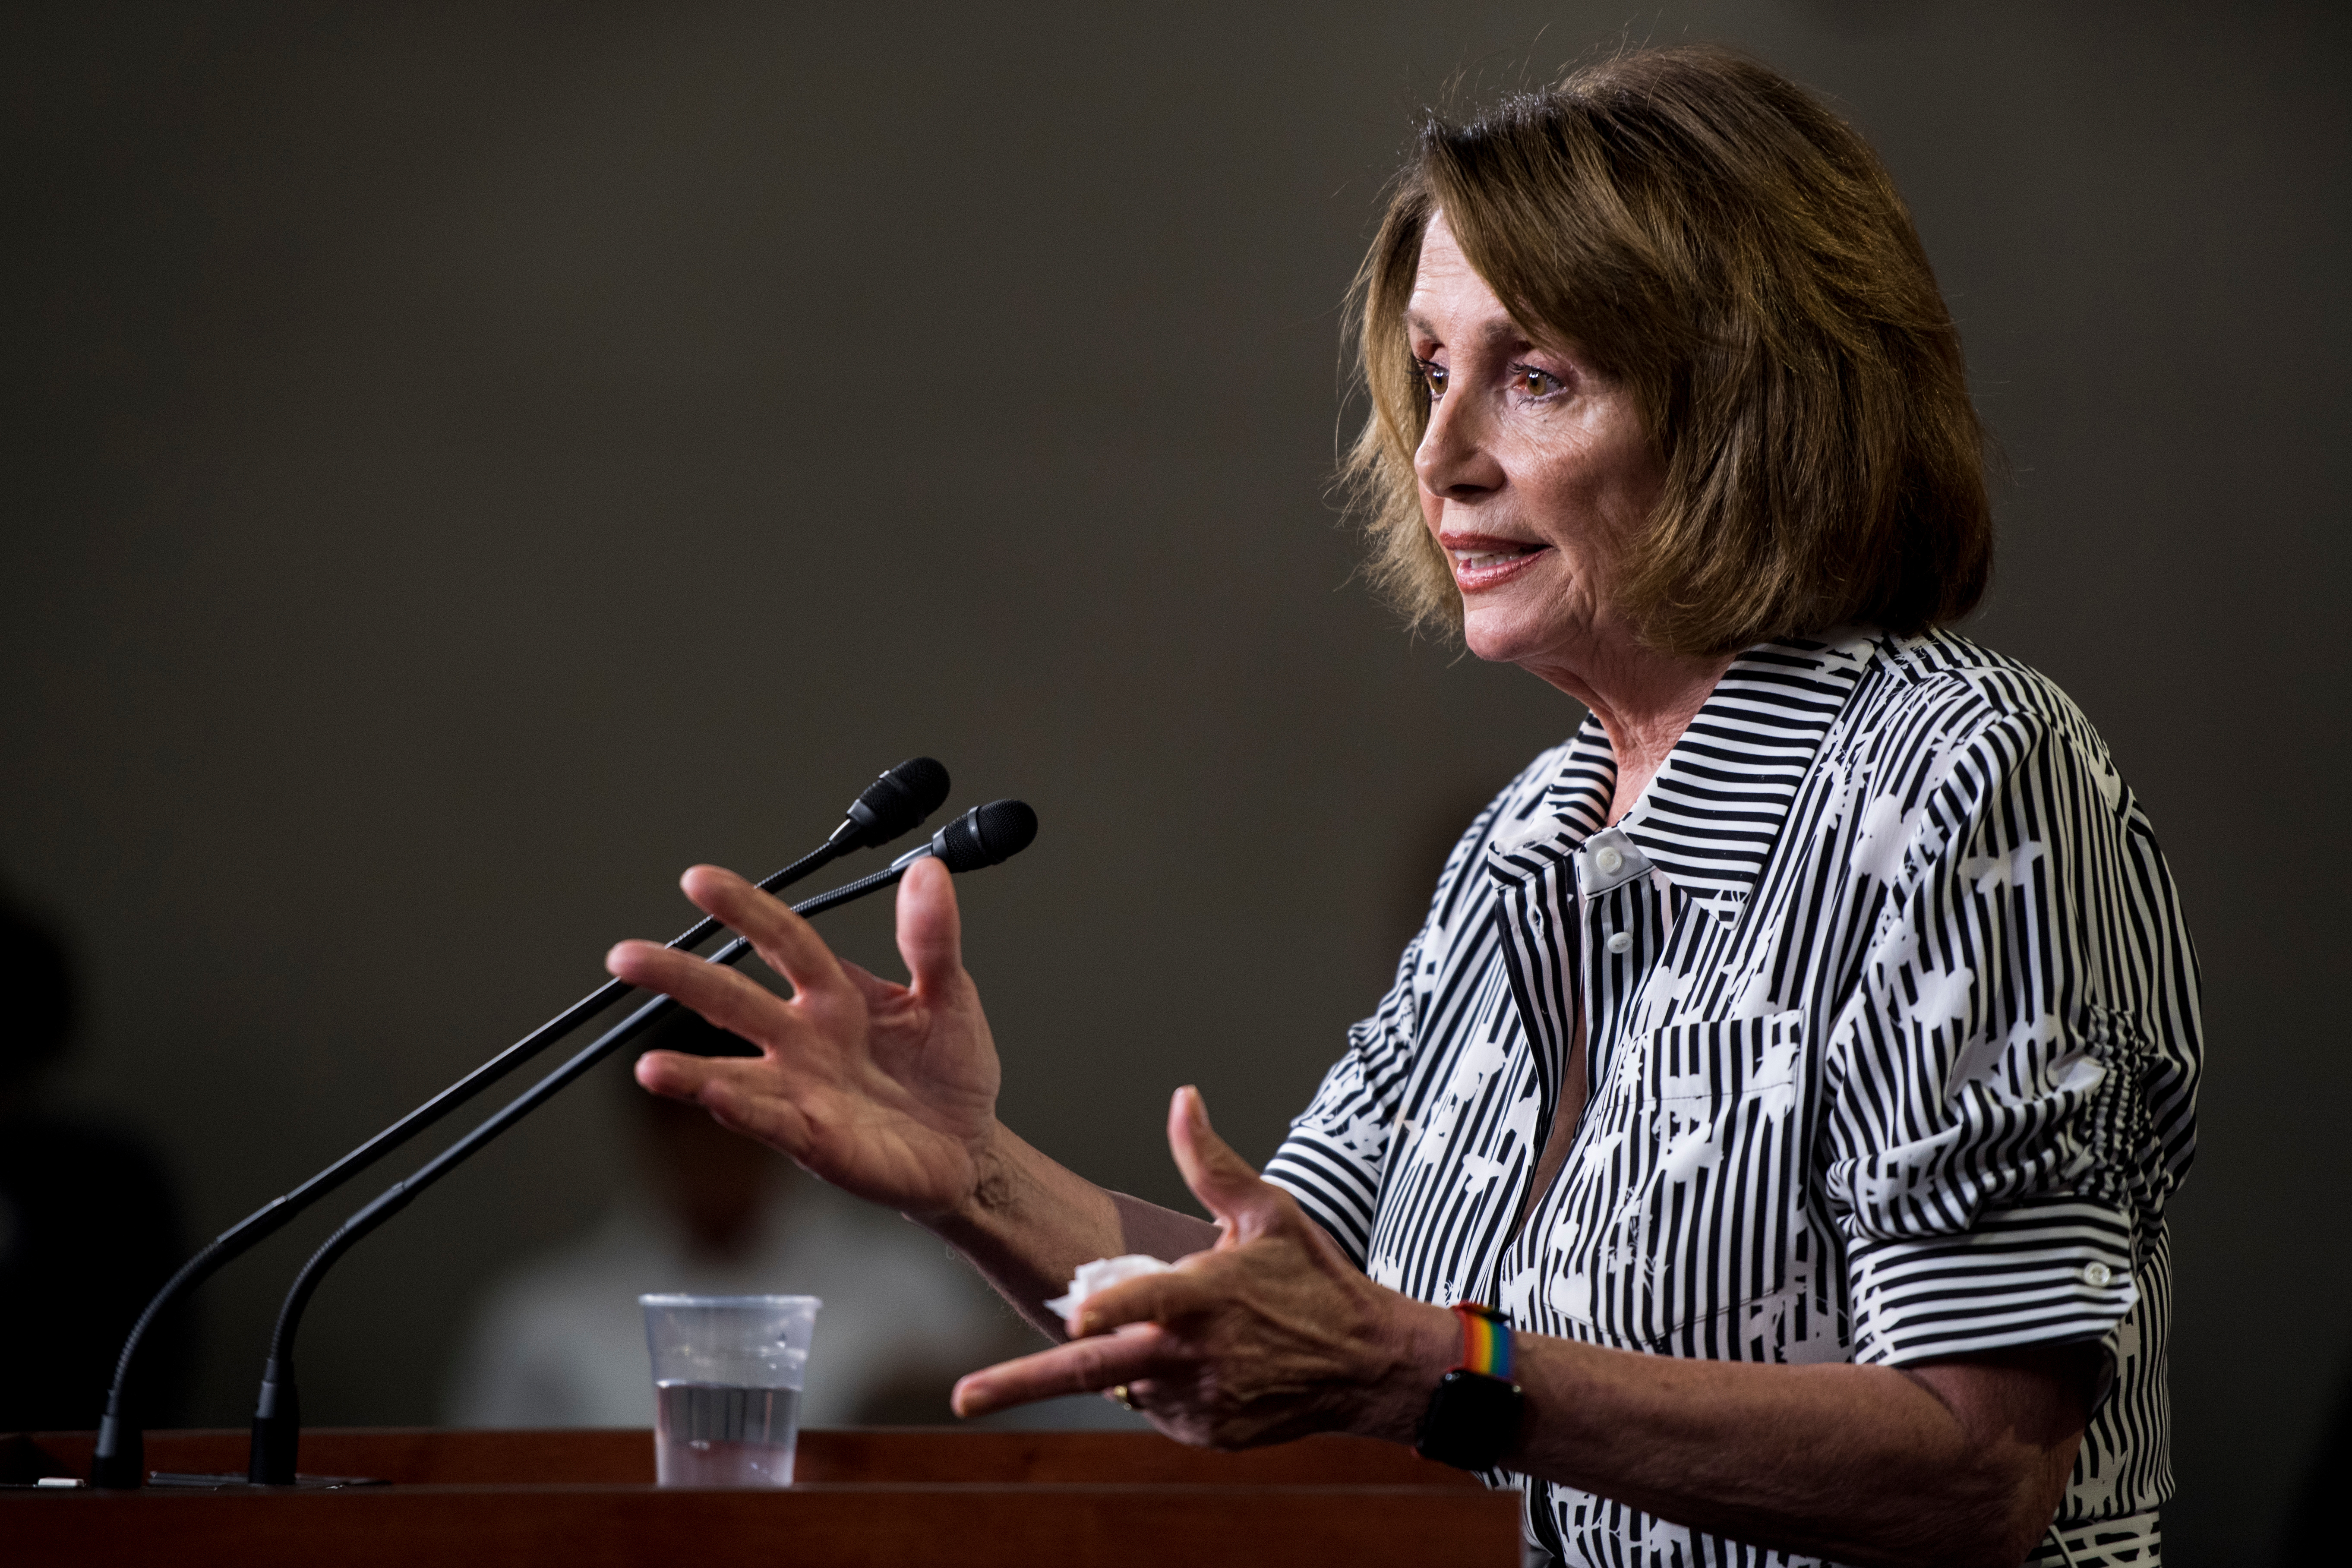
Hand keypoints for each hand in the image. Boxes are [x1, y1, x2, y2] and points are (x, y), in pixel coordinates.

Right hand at [605, 856, 1001, 1222]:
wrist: (971, 1146)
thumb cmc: (952, 1069)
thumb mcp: (951, 994)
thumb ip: (932, 938)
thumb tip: (928, 871)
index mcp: (834, 994)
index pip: (782, 940)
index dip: (744, 908)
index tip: (698, 880)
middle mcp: (804, 1039)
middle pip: (732, 999)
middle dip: (678, 976)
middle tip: (624, 956)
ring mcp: (803, 1091)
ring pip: (732, 1075)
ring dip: (689, 1074)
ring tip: (648, 1068)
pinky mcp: (818, 1141)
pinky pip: (773, 1123)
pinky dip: (743, 1111)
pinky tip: (715, 1098)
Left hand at [950, 1087, 1455, 1449]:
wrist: (1365, 1365)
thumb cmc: (1315, 1279)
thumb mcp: (1269, 1212)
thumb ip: (1211, 1162)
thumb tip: (1182, 1097)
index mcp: (1207, 1297)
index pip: (1147, 1302)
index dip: (1109, 1309)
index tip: (1070, 1315)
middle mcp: (1194, 1357)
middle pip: (1095, 1370)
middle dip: (1022, 1385)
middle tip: (964, 1396)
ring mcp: (1196, 1403)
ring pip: (1128, 1378)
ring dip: (1134, 1356)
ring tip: (1194, 1332)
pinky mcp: (1203, 1432)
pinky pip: (1158, 1405)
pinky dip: (1165, 1382)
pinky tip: (1208, 1359)